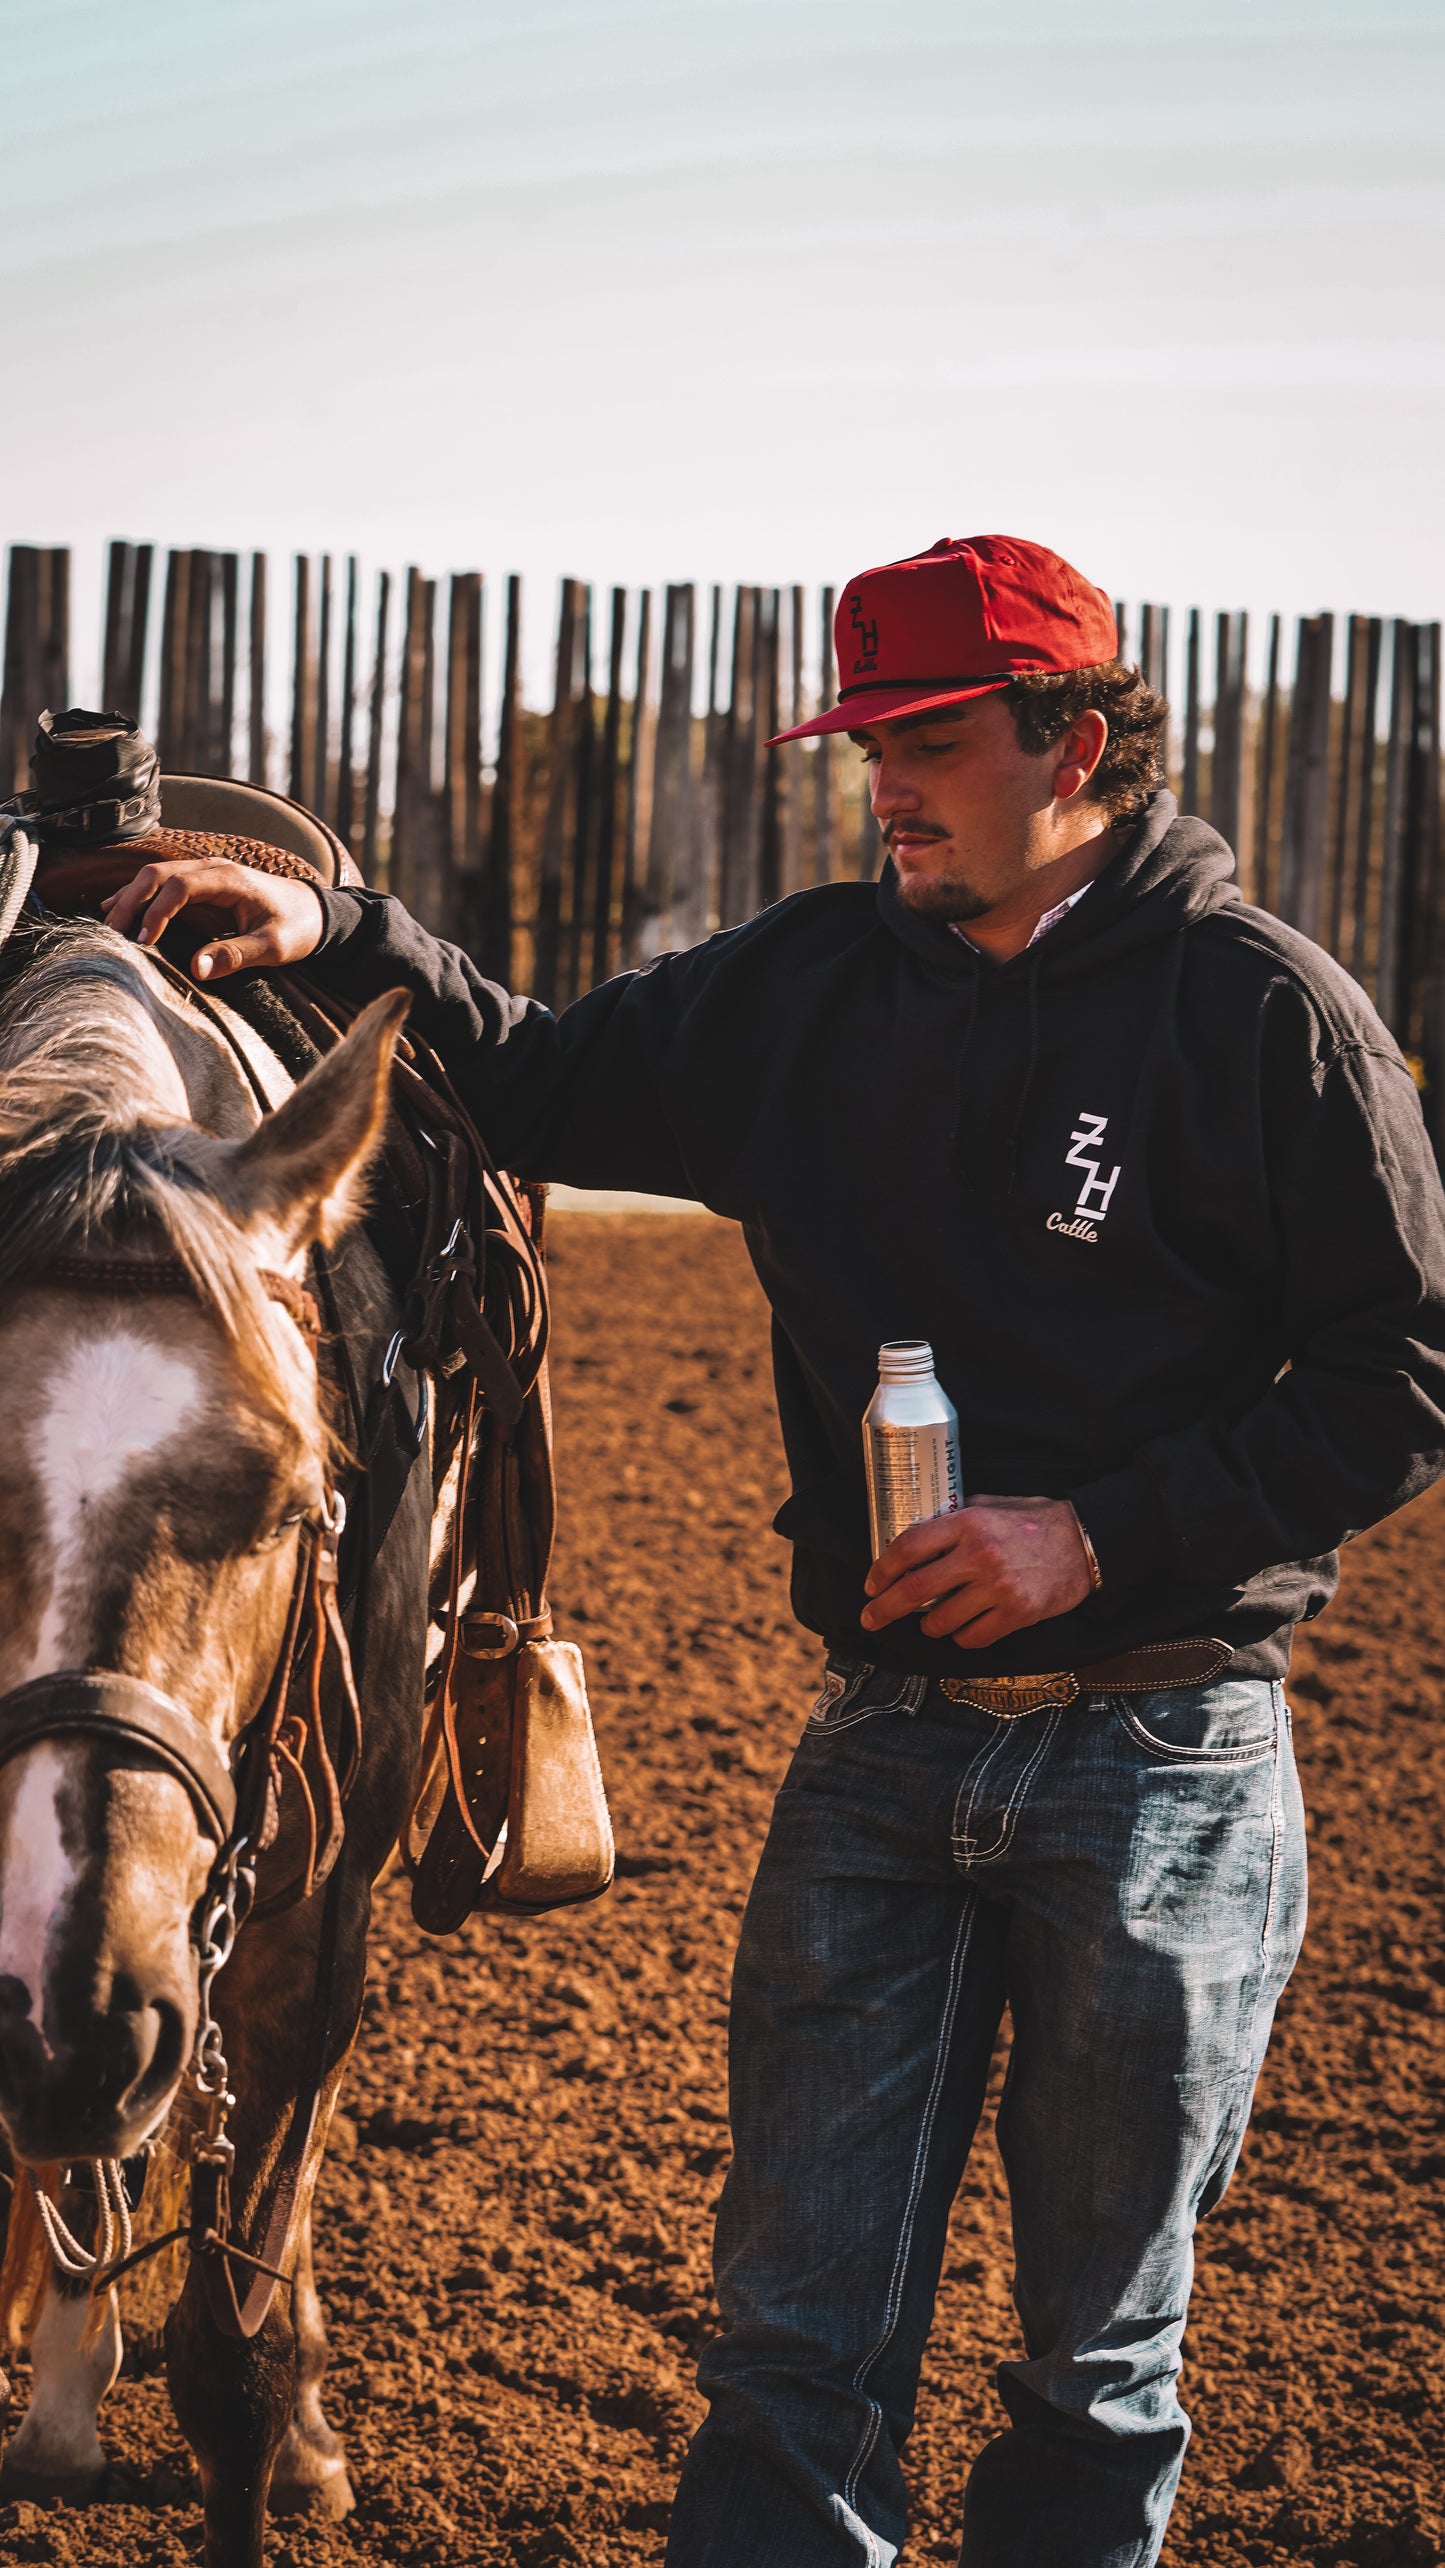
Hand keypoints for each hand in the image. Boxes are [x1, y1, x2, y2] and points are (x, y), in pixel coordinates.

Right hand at [101, 857, 324, 981]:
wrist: (316, 912)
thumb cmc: (298, 928)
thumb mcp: (273, 947)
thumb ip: (235, 956)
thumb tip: (195, 969)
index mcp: (229, 879)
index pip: (179, 887)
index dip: (157, 912)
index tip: (144, 941)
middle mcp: (213, 869)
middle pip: (158, 874)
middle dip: (131, 901)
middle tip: (112, 932)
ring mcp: (206, 873)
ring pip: (156, 875)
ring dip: (130, 896)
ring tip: (108, 924)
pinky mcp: (203, 884)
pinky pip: (163, 883)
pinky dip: (139, 895)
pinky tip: (116, 907)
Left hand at [860, 1495, 1093, 1651]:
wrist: (1086, 1541)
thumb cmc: (1036, 1520)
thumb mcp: (991, 1505)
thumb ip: (955, 1518)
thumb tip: (916, 1536)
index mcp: (968, 1523)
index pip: (909, 1548)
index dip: (882, 1569)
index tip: (871, 1584)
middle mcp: (979, 1556)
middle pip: (915, 1590)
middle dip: (884, 1609)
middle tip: (870, 1618)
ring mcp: (998, 1588)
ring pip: (941, 1621)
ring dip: (928, 1626)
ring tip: (930, 1622)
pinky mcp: (1017, 1614)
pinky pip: (972, 1638)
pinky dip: (961, 1637)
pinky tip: (963, 1629)